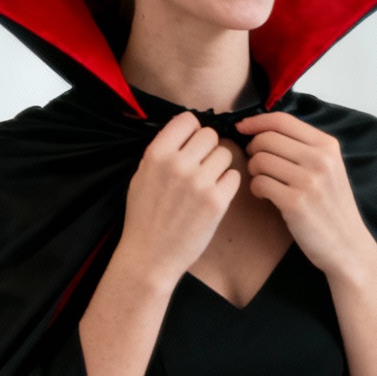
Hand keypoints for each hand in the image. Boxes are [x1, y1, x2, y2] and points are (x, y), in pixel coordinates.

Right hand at [117, 113, 241, 284]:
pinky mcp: (217, 201)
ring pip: (226, 154)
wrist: (149, 256)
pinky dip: (228, 185)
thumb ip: (163, 152)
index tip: (190, 145)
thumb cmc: (144, 216)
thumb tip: (186, 131)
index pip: (188, 120)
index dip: (192, 132)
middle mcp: (178, 164)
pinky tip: (214, 196)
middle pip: (210, 135)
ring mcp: (199, 183)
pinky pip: (235, 176)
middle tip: (200, 168)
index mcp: (156, 154)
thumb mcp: (142, 176)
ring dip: (219, 167)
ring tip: (206, 184)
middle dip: (208, 149)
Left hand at [235, 112, 376, 283]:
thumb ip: (304, 147)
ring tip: (264, 182)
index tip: (242, 127)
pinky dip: (256, 189)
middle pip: (267, 138)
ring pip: (259, 160)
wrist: (347, 244)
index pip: (282, 120)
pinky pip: (259, 183)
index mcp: (328, 146)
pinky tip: (265, 196)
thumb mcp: (329, 168)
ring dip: (254, 171)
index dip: (256, 121)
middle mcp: (320, 159)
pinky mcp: (295, 203)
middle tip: (257, 164)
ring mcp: (309, 181)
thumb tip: (262, 129)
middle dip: (253, 149)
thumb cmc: (331, 205)